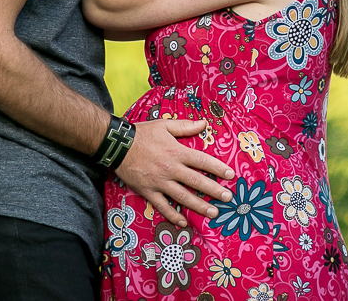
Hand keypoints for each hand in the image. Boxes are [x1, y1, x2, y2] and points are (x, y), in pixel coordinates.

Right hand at [115, 118, 234, 227]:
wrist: (117, 145)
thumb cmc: (142, 133)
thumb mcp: (164, 125)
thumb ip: (185, 126)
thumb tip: (204, 124)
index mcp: (176, 151)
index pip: (202, 161)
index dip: (217, 168)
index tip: (230, 175)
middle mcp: (170, 169)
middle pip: (196, 182)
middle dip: (214, 190)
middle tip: (228, 198)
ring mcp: (159, 182)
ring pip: (182, 197)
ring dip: (199, 206)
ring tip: (213, 212)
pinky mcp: (149, 192)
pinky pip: (162, 206)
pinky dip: (173, 215)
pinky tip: (183, 223)